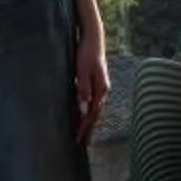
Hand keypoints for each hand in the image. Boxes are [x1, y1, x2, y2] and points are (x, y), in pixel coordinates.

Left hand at [72, 19, 110, 146]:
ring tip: (85, 133)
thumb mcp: (82, 71)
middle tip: (83, 143)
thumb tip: (84, 109)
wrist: (93, 37)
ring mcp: (101, 86)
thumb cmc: (86, 53)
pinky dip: (90, 111)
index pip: (92, 115)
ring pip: (96, 109)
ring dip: (90, 121)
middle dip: (89, 129)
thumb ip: (82, 89)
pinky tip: (85, 113)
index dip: (85, 128)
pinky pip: (94, 101)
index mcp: (101, 90)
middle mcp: (103, 90)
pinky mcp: (97, 82)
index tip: (78, 140)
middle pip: (96, 114)